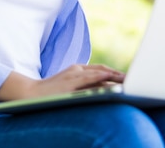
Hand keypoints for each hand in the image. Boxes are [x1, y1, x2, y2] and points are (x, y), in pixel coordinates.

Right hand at [0, 64, 124, 101]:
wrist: (29, 93)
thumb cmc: (49, 94)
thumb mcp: (68, 88)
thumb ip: (82, 88)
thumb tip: (101, 92)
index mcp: (76, 70)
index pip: (100, 70)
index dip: (115, 73)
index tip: (128, 79)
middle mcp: (76, 70)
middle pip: (102, 70)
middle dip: (119, 75)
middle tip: (135, 79)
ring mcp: (73, 75)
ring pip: (99, 74)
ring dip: (115, 77)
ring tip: (129, 82)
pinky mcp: (70, 82)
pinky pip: (89, 79)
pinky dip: (102, 79)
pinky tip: (112, 83)